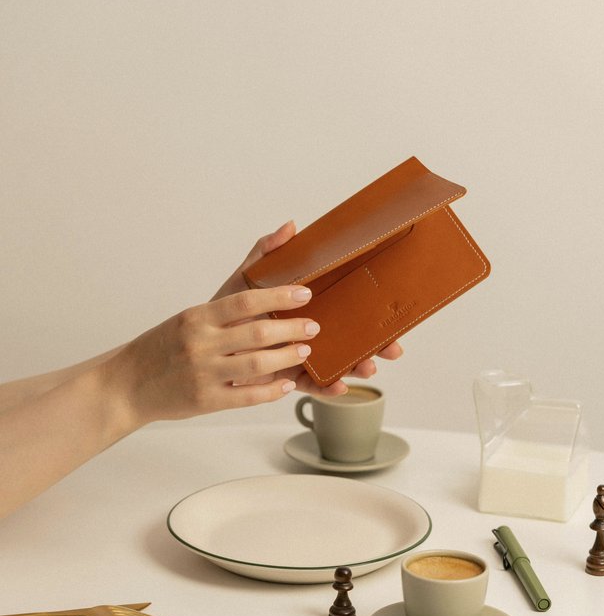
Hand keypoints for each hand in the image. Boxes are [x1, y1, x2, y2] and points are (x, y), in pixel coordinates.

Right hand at [110, 284, 320, 424]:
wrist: (127, 384)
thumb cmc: (164, 346)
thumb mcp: (190, 316)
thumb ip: (229, 300)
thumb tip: (266, 269)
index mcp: (197, 317)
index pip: (245, 301)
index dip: (279, 297)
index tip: (304, 294)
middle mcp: (200, 344)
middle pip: (257, 334)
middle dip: (291, 330)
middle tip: (313, 327)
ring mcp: (203, 374)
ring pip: (256, 366)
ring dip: (287, 358)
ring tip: (304, 352)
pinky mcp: (206, 401)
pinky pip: (247, 397)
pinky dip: (271, 391)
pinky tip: (285, 384)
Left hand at [212, 221, 402, 396]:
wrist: (200, 341)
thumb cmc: (228, 307)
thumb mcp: (248, 276)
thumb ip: (267, 252)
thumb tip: (291, 227)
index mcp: (307, 308)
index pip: (347, 311)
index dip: (371, 315)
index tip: (392, 318)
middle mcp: (309, 333)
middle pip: (351, 340)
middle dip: (375, 346)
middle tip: (392, 347)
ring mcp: (299, 356)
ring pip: (336, 363)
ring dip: (355, 367)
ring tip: (368, 367)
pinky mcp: (285, 376)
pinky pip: (310, 385)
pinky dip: (326, 388)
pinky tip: (339, 386)